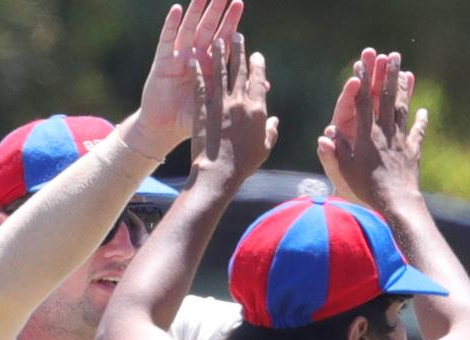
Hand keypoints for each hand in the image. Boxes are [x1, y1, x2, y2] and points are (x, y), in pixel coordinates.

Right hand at [130, 0, 243, 158]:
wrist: (166, 129)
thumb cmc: (193, 119)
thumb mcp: (220, 107)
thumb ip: (241, 95)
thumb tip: (267, 88)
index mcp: (211, 66)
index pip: (223, 40)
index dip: (231, 23)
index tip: (240, 6)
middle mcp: (195, 57)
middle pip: (208, 29)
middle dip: (217, 11)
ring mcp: (178, 56)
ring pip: (189, 28)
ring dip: (196, 11)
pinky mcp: (162, 62)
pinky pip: (167, 39)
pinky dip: (171, 24)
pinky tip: (176, 9)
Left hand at [189, 33, 278, 191]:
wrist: (218, 172)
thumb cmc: (244, 164)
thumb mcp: (264, 148)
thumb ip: (271, 131)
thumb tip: (275, 121)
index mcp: (257, 110)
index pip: (259, 80)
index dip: (258, 65)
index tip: (256, 54)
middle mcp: (239, 102)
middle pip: (240, 70)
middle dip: (239, 50)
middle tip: (237, 36)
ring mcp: (220, 104)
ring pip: (220, 72)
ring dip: (219, 54)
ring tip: (217, 40)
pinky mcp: (203, 109)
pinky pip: (200, 85)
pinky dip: (197, 71)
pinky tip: (194, 60)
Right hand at [317, 51, 425, 210]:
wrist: (396, 204)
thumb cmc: (366, 190)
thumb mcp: (345, 172)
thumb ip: (336, 151)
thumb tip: (326, 133)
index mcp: (366, 136)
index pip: (363, 104)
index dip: (361, 83)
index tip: (360, 64)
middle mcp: (385, 133)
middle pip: (386, 98)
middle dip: (387, 75)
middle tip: (390, 55)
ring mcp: (401, 140)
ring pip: (402, 109)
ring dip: (404, 89)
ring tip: (406, 71)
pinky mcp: (412, 151)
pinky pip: (417, 133)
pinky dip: (421, 121)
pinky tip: (424, 110)